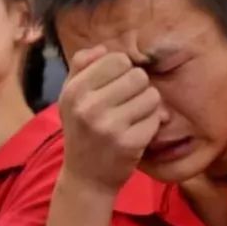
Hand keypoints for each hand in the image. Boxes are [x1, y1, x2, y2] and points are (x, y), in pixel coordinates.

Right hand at [59, 46, 164, 195]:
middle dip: (138, 87)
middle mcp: (89, 107)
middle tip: (127, 103)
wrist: (86, 177)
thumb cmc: (81, 130)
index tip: (116, 86)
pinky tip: (136, 133)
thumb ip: (81, 66)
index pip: (117, 60)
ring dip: (147, 105)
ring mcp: (109, 127)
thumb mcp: (71, 97)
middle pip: (138, 76)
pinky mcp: (129, 143)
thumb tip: (102, 48)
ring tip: (132, 117)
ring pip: (151, 96)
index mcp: (74, 91)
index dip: (123, 70)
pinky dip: (151, 124)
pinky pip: (156, 119)